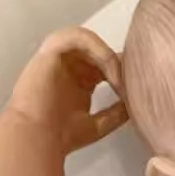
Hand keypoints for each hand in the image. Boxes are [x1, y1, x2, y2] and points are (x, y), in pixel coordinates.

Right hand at [7, 26, 127, 155]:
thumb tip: (134, 106)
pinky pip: (78, 37)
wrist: (37, 139)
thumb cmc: (61, 137)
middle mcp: (68, 68)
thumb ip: (115, 113)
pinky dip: (98, 50)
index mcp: (78, 83)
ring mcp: (58, 59)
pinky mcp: (50, 51)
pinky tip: (110, 72)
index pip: (102, 66)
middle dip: (118, 63)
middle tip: (133, 81)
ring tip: (120, 79)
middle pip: (97, 51)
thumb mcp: (98, 125)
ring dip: (109, 57)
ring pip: (89, 41)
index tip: (137, 88)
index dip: (121, 72)